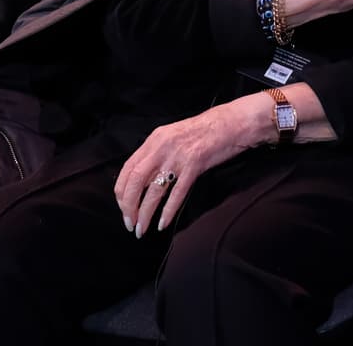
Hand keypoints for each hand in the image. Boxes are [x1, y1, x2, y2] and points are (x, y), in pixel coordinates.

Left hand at [114, 96, 262, 238]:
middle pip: (135, 181)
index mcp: (154, 139)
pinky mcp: (195, 165)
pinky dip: (168, 212)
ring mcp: (178, 156)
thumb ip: (157, 153)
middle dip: (128, 206)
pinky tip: (162, 224)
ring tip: (142, 230)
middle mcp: (162, 147)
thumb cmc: (204, 131)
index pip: (127, 169)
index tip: (123, 208)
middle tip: (130, 224)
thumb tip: (143, 178)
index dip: (121, 192)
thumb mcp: (173, 136)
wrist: (232, 122)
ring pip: (153, 191)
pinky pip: (177, 193)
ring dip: (145, 214)